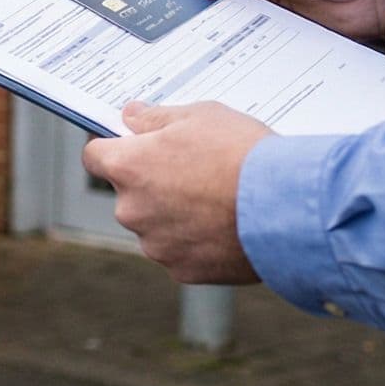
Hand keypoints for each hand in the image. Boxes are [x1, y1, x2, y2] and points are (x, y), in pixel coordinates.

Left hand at [79, 101, 271, 284]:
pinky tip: (227, 227)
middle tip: (196, 174)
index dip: (114, 148)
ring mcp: (155, 244)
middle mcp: (131, 209)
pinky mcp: (182, 270)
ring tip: (219, 202)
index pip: (95, 155)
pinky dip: (197, 242)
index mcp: (128, 167)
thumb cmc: (245, 156)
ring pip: (155, 225)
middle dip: (153, 184)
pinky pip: (180, 252)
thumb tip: (131, 115)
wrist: (289, 208)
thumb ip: (156, 118)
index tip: (134, 147)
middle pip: (128, 193)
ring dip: (175, 215)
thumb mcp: (201, 116)